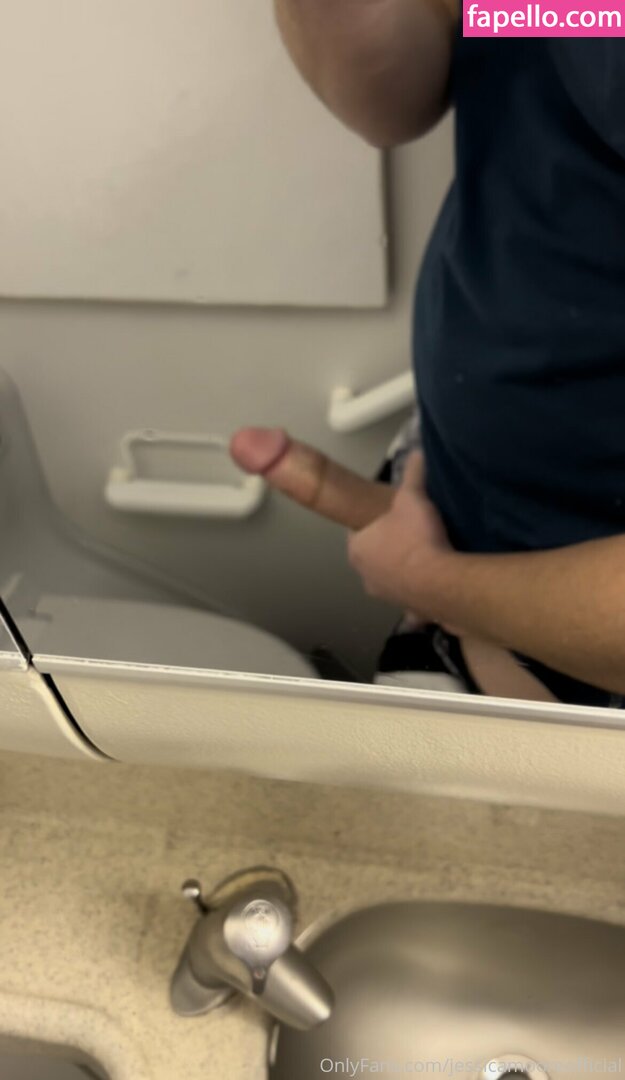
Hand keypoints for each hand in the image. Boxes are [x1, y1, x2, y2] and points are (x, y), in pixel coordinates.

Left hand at [347, 451, 452, 617]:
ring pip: (392, 579)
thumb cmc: (417, 538)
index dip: (373, 522)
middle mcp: (366, 577)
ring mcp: (387, 597)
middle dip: (390, 546)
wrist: (442, 581)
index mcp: (357, 549)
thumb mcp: (413, 497)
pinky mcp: (411, 611)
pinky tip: (438, 582)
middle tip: (412, 532)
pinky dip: (423, 592)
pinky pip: (414, 599)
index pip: (357, 532)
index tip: (391, 514)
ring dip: (405, 570)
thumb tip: (416, 452)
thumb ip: (412, 474)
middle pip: (375, 556)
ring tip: (428, 555)